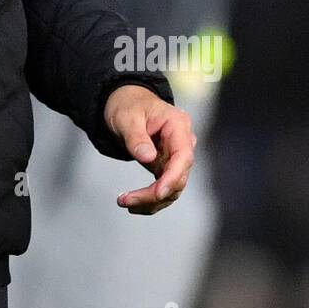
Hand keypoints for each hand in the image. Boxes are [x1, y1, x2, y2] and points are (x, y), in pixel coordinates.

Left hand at [102, 84, 196, 213]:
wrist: (125, 103)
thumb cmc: (128, 105)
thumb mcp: (127, 117)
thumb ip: (137, 137)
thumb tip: (148, 158)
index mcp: (178, 125)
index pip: (183, 156)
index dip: (173, 178)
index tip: (157, 193)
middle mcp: (182, 142)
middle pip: (178, 176)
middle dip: (155, 194)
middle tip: (127, 201)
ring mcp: (175, 156)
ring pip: (172, 188)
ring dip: (151, 201)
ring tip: (125, 203)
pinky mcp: (166, 166)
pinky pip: (163, 188)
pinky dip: (150, 199)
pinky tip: (133, 204)